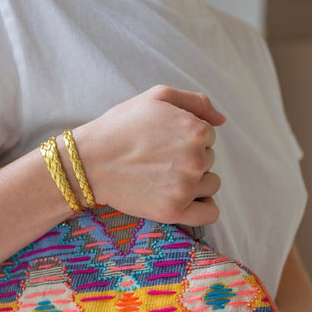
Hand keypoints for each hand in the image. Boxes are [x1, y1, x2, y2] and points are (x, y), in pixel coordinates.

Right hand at [73, 85, 225, 225]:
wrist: (89, 162)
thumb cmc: (120, 127)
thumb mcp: (157, 97)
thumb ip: (196, 102)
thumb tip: (222, 120)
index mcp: (195, 131)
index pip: (208, 136)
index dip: (186, 137)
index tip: (164, 141)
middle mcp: (195, 161)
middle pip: (209, 160)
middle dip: (189, 158)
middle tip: (159, 159)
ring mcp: (185, 189)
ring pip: (210, 184)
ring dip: (195, 181)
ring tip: (165, 177)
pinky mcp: (173, 212)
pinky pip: (209, 213)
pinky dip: (204, 208)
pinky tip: (187, 199)